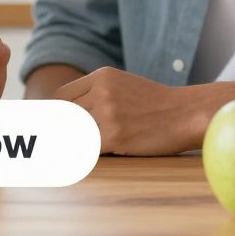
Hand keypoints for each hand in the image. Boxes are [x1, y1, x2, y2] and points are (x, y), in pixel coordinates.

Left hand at [55, 67, 200, 155]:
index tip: (50, 126)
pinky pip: (88, 147)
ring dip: (71, 144)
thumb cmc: (156, 103)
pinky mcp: (115, 136)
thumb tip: (66, 112)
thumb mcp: (124, 85)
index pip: (61, 96)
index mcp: (102, 77)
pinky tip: (83, 159)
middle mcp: (101, 92)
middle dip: (57, 131)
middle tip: (48, 145)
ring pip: (74, 132)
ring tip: (63, 154)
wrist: (186, 113)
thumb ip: (96, 93)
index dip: (53, 113)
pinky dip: (83, 154)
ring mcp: (108, 114)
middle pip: (64, 115)